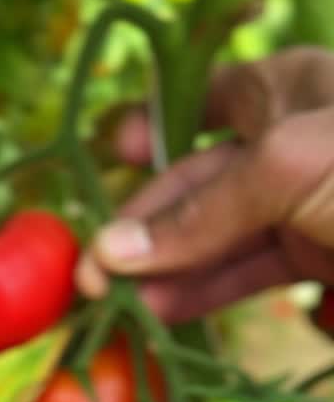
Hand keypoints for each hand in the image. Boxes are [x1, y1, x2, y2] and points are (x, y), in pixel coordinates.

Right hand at [77, 47, 333, 320]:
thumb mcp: (288, 166)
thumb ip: (201, 210)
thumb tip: (112, 252)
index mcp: (285, 89)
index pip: (203, 97)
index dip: (151, 125)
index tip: (110, 156)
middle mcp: (285, 140)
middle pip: (195, 181)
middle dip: (141, 226)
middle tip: (90, 274)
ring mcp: (299, 204)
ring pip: (215, 235)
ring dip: (162, 270)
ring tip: (112, 304)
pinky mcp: (313, 259)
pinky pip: (244, 272)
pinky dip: (201, 292)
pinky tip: (157, 313)